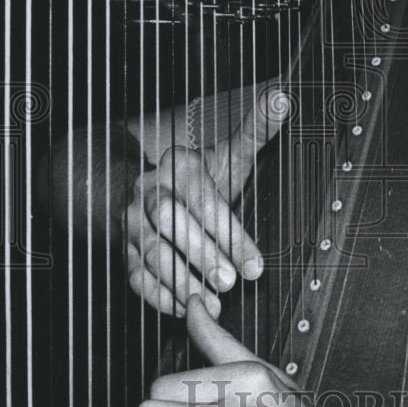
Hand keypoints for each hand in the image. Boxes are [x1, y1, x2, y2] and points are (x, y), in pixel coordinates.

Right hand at [123, 88, 288, 317]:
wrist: (140, 188)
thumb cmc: (197, 178)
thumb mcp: (226, 153)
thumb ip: (256, 131)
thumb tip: (282, 98)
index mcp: (176, 166)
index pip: (201, 197)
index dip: (229, 232)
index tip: (256, 263)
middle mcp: (148, 192)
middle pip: (167, 220)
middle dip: (199, 251)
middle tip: (230, 280)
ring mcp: (132, 224)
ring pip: (149, 251)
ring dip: (181, 279)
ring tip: (214, 301)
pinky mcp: (125, 253)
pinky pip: (135, 276)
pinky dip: (159, 296)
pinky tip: (187, 308)